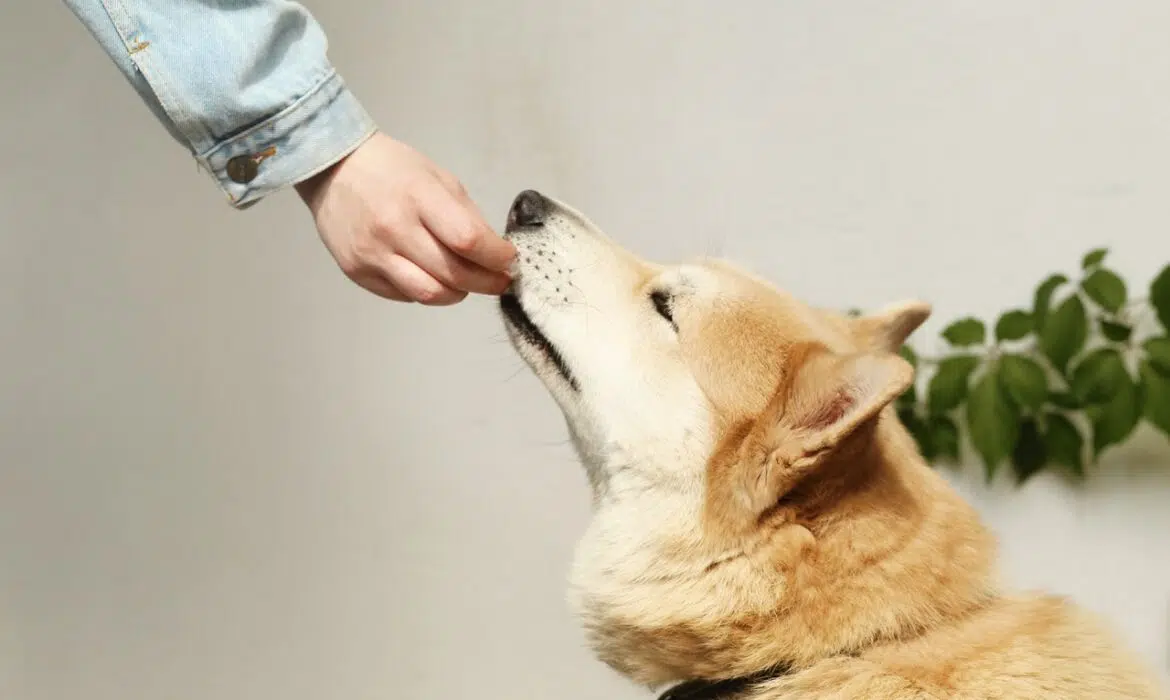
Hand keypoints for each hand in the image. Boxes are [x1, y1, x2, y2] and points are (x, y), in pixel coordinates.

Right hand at [295, 132, 515, 304]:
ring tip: (466, 283)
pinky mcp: (357, 272)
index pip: (468, 240)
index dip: (497, 257)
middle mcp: (393, 228)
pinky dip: (426, 291)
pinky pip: (404, 295)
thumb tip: (494, 252)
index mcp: (418, 196)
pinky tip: (430, 275)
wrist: (333, 169)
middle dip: (486, 283)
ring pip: (430, 294)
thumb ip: (467, 216)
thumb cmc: (392, 170)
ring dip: (457, 293)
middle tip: (499, 281)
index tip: (510, 261)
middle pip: (454, 274)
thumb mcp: (438, 178)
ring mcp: (372, 254)